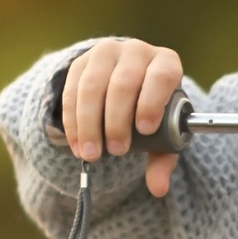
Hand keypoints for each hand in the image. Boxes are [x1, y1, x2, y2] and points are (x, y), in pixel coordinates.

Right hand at [58, 37, 185, 196]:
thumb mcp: (163, 131)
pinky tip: (76, 142)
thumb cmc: (151, 110)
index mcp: (166, 62)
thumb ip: (163, 157)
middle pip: (123, 83)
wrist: (125, 84)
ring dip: (89, 123)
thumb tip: (159, 188)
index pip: (161, 76)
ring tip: (90, 153)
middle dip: (116, 121)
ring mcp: (106, 53)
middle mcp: (137, 51)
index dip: (152, 102)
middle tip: (115, 151)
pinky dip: (72, 120)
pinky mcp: (81, 62)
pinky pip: (71, 90)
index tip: (145, 130)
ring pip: (92, 86)